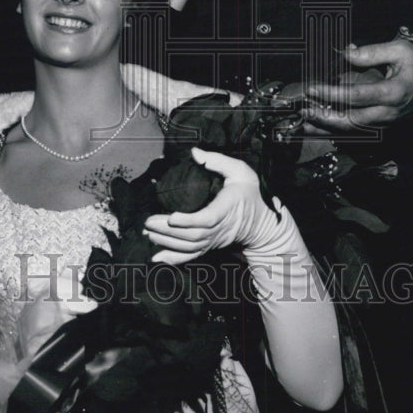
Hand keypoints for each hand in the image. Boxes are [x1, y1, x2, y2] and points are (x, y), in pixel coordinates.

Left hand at [144, 149, 280, 263]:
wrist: (263, 223)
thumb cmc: (250, 194)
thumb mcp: (240, 171)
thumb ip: (218, 161)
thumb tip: (194, 153)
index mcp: (228, 208)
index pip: (208, 218)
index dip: (189, 221)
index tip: (171, 217)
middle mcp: (221, 228)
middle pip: (194, 235)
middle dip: (169, 231)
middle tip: (148, 222)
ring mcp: (215, 240)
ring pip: (190, 247)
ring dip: (167, 243)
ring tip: (148, 233)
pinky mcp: (210, 246)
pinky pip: (192, 256)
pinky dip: (174, 259)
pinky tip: (156, 257)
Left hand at [304, 40, 412, 131]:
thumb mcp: (400, 50)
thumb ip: (370, 52)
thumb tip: (343, 52)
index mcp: (393, 92)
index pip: (356, 96)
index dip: (332, 93)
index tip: (312, 88)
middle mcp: (388, 112)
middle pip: (352, 121)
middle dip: (325, 118)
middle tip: (303, 111)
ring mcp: (386, 121)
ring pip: (353, 130)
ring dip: (328, 128)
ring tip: (305, 123)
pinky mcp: (384, 124)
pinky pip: (358, 130)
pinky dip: (338, 130)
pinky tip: (321, 127)